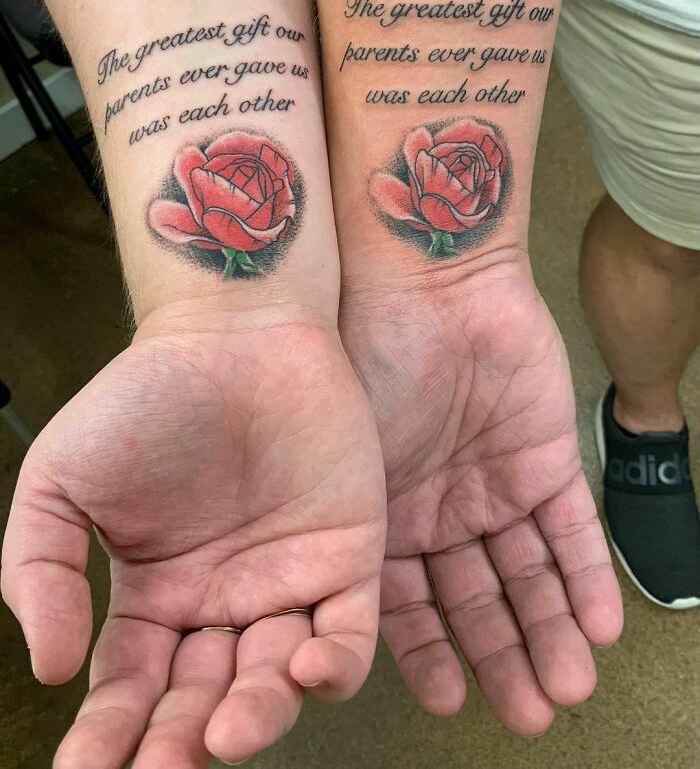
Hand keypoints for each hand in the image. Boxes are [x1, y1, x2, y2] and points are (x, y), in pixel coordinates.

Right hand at [1, 303, 385, 767]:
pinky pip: (348, 630)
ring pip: (276, 678)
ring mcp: (288, 580)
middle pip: (204, 698)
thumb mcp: (61, 482)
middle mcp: (224, 600)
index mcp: (157, 594)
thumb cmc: (146, 396)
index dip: (107, 736)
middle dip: (182, 743)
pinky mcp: (347, 555)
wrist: (234, 333)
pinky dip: (332, 664)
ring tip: (225, 733)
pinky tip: (304, 671)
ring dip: (255, 715)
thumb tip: (48, 670)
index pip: (131, 688)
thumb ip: (41, 571)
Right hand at [341, 252, 622, 734]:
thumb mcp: (345, 470)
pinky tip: (599, 624)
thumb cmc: (367, 366)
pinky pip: (573, 526)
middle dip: (503, 655)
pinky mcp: (548, 457)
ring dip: (550, 628)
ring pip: (530, 573)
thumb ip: (345, 543)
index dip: (429, 653)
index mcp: (387, 515)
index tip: (448, 697)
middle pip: (478, 598)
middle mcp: (443, 507)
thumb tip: (321, 622)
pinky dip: (587, 574)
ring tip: (568, 685)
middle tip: (527, 712)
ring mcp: (496, 483)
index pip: (410, 604)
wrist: (427, 286)